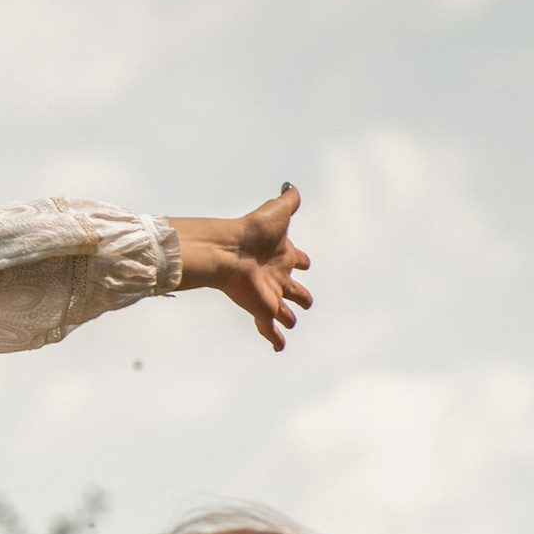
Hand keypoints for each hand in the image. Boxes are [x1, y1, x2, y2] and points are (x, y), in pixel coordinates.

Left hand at [171, 183, 310, 352]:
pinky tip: (278, 347)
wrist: (228, 251)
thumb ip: (288, 200)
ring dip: (288, 317)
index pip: (298, 259)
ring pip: (285, 311)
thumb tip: (291, 186)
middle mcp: (277, 276)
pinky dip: (275, 339)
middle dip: (301, 296)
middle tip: (305, 300)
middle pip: (294, 290)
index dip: (302, 260)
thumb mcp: (277, 211)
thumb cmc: (252, 231)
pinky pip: (271, 328)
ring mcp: (270, 294)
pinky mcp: (263, 309)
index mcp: (282, 255)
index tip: (304, 262)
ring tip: (288, 322)